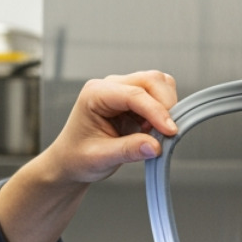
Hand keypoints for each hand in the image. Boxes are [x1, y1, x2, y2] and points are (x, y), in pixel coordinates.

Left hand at [40, 71, 179, 183]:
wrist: (71, 161)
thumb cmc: (77, 157)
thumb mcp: (100, 158)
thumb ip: (128, 150)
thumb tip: (156, 146)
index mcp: (95, 94)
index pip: (134, 94)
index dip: (156, 111)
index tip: (171, 131)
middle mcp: (109, 86)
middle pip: (150, 80)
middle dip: (165, 105)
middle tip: (169, 133)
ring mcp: (122, 89)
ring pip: (158, 84)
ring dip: (166, 106)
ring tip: (156, 132)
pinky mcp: (133, 99)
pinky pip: (158, 96)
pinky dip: (163, 111)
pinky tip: (152, 130)